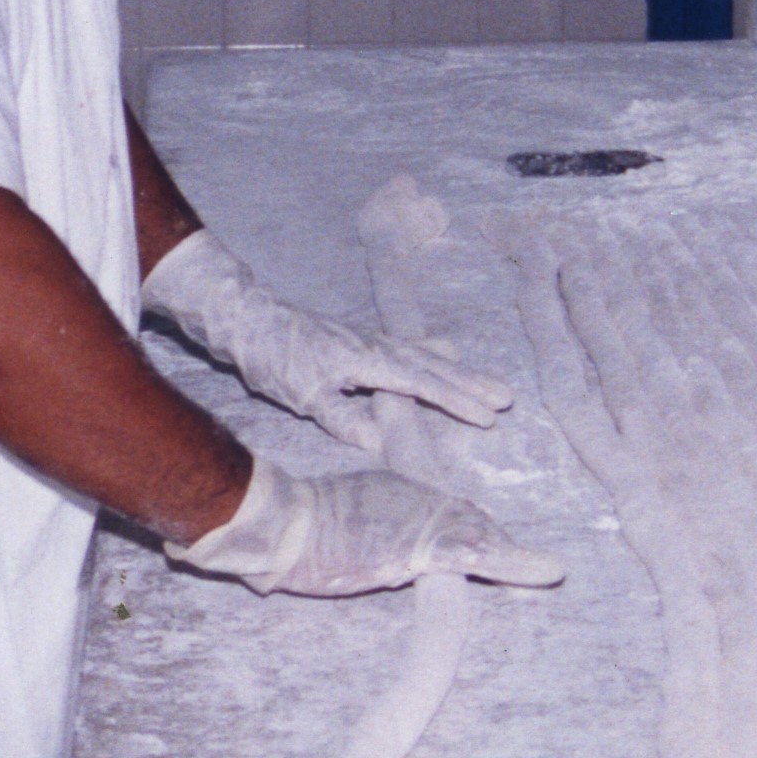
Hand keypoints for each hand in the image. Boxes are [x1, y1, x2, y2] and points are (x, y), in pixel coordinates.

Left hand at [140, 229, 512, 445]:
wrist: (248, 318)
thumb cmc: (272, 357)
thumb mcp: (302, 395)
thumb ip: (341, 417)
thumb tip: (377, 439)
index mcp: (367, 362)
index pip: (422, 385)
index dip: (457, 402)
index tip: (488, 417)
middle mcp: (376, 347)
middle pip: (434, 366)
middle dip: (471, 384)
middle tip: (507, 399)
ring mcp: (369, 340)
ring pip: (424, 356)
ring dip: (458, 371)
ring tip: (489, 382)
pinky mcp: (359, 340)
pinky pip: (407, 348)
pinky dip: (431, 354)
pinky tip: (442, 350)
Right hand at [170, 456, 565, 598]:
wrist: (272, 525)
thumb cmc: (265, 533)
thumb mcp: (265, 542)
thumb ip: (250, 555)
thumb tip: (187, 558)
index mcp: (374, 496)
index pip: (424, 510)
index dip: (456, 525)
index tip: (483, 538)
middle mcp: (403, 500)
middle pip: (457, 519)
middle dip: (490, 538)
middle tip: (534, 563)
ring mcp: (417, 519)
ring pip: (474, 534)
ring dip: (509, 555)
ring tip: (545, 570)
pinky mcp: (426, 542)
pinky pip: (480, 553)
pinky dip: (517, 562)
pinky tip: (548, 570)